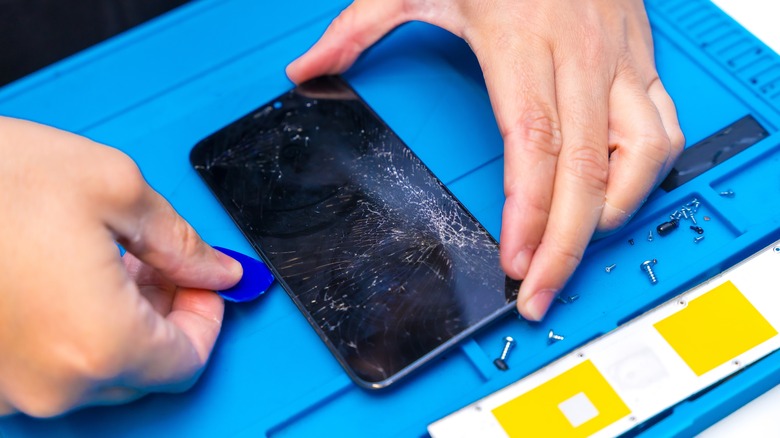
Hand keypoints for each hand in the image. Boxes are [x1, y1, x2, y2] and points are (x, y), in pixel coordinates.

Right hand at [0, 117, 241, 416]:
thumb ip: (181, 243)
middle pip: (144, 370)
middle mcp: (51, 384)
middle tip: (162, 265)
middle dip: (165, 316)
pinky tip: (64, 282)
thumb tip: (215, 270)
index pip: (188, 360)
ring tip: (110, 262)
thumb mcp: (114, 188)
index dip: (207, 317)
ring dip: (119, 323)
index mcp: (99, 344)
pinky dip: (70, 331)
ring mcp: (6, 389)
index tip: (203, 283)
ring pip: (95, 369)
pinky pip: (46, 367)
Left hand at [286, 0, 683, 319]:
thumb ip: (358, 27)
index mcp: (519, 40)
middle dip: (565, 244)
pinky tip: (616, 199)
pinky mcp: (640, 57)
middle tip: (538, 293)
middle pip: (584, 168)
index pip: (531, 141)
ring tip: (575, 251)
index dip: (529, 210)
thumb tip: (306, 68)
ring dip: (613, 213)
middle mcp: (576, 54)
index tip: (516, 262)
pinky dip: (647, 174)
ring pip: (640, 153)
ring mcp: (616, 57)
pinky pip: (664, 126)